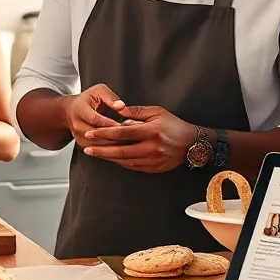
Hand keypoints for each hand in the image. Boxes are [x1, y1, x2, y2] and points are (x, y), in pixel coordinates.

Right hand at [63, 84, 127, 149]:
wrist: (72, 111)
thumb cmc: (88, 99)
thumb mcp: (98, 91)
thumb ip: (110, 97)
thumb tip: (121, 106)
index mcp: (79, 109)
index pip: (95, 119)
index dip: (109, 123)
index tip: (124, 125)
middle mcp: (77, 125)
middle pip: (96, 135)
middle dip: (114, 137)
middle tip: (130, 136)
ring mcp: (79, 136)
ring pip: (97, 145)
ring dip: (113, 145)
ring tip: (128, 142)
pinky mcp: (83, 144)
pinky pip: (98, 151)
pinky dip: (110, 150)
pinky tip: (122, 147)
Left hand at [80, 105, 197, 172]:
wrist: (193, 144)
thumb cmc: (174, 125)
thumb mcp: (157, 112)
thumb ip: (136, 113)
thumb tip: (118, 110)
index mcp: (151, 131)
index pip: (122, 133)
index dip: (104, 134)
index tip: (91, 133)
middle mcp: (151, 148)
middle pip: (120, 151)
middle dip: (101, 150)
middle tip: (87, 149)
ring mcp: (152, 160)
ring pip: (125, 161)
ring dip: (109, 158)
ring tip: (95, 153)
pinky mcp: (154, 169)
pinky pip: (132, 166)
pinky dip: (121, 162)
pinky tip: (112, 158)